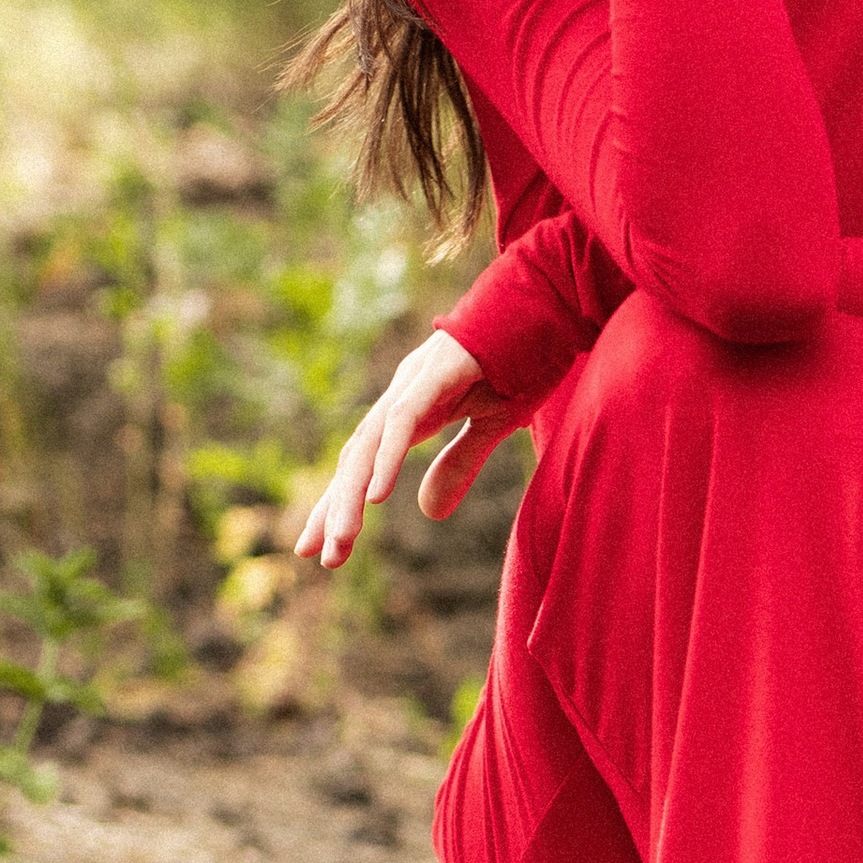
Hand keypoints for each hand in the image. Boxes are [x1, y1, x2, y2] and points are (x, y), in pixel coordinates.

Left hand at [293, 331, 522, 568]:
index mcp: (409, 410)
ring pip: (370, 445)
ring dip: (351, 496)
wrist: (548, 307)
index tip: (324, 550)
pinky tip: (377, 497)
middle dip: (332, 508)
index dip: (341, 504)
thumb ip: (458, 464)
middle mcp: (401, 395)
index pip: (364, 465)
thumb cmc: (521, 361)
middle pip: (355, 459)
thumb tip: (427, 512)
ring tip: (341, 541)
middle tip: (314, 555)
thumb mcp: (490, 426)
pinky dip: (388, 458)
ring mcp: (416, 381)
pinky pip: (405, 421)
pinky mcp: (439, 371)